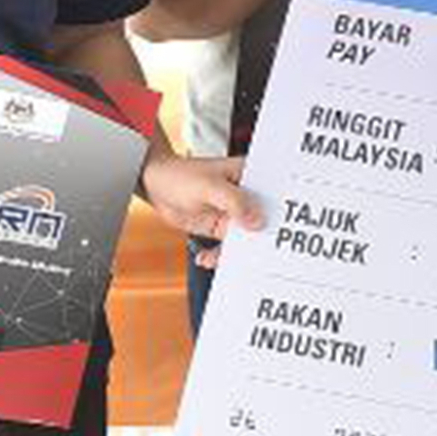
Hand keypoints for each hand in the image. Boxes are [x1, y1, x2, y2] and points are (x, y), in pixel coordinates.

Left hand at [144, 152, 268, 267]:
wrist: (154, 185)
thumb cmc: (180, 175)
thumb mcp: (209, 187)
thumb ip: (235, 202)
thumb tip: (258, 221)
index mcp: (250, 177)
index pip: (274, 195)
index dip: (281, 212)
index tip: (279, 231)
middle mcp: (246, 196)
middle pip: (264, 220)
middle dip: (260, 239)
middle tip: (254, 255)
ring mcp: (234, 213)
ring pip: (246, 238)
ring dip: (236, 252)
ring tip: (220, 260)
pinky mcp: (220, 227)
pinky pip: (227, 246)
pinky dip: (218, 256)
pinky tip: (206, 258)